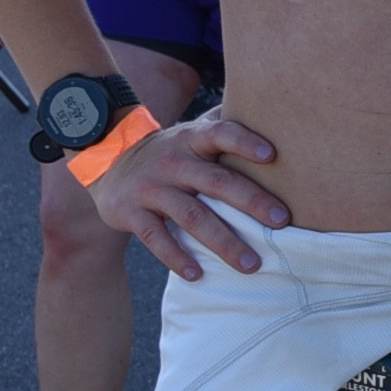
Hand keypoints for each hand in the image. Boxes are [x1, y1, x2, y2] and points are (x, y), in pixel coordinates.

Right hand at [90, 104, 284, 280]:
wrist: (109, 163)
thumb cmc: (171, 153)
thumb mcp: (191, 134)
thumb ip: (224, 126)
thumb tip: (274, 116)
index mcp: (192, 139)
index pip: (220, 134)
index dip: (244, 142)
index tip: (272, 155)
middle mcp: (173, 162)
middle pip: (215, 182)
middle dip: (251, 202)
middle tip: (281, 221)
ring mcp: (151, 188)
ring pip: (191, 216)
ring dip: (223, 242)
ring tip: (251, 263)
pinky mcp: (131, 213)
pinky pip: (156, 238)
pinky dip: (177, 257)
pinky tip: (198, 274)